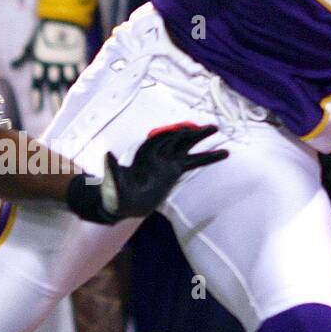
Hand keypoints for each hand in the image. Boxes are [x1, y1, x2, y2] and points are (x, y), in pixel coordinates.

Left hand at [14, 20, 86, 112]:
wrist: (60, 19)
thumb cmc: (43, 33)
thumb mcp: (30, 44)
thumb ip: (22, 56)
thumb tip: (12, 64)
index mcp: (41, 62)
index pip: (36, 83)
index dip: (36, 95)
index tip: (36, 108)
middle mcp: (53, 65)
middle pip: (53, 85)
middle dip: (54, 100)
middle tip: (56, 113)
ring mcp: (66, 62)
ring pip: (67, 81)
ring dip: (68, 93)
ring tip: (70, 105)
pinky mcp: (77, 57)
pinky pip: (79, 71)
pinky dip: (80, 80)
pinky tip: (84, 90)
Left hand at [67, 124, 227, 223]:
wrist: (123, 205)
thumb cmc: (116, 194)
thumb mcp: (114, 183)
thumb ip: (113, 170)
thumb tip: (108, 154)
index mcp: (142, 154)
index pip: (158, 141)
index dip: (170, 135)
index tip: (183, 131)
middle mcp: (156, 154)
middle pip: (175, 139)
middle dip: (190, 132)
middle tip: (207, 126)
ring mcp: (166, 161)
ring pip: (185, 146)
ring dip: (199, 137)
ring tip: (215, 128)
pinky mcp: (174, 171)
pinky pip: (192, 162)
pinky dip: (206, 158)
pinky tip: (222, 153)